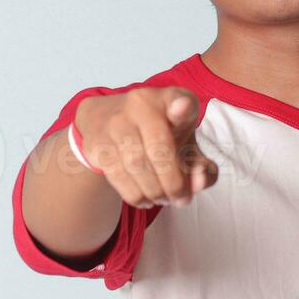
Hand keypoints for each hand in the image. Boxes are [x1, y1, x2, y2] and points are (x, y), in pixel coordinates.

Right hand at [73, 87, 217, 208]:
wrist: (105, 117)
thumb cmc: (157, 133)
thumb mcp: (185, 142)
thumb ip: (201, 166)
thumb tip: (199, 184)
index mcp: (169, 99)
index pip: (178, 99)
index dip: (181, 106)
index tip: (183, 109)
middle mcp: (140, 103)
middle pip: (159, 149)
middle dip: (173, 183)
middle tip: (181, 199)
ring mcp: (115, 121)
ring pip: (137, 165)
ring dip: (155, 192)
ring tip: (163, 200)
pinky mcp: (97, 141)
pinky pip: (117, 175)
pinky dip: (135, 194)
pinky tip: (145, 199)